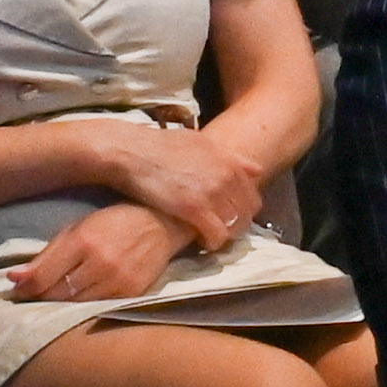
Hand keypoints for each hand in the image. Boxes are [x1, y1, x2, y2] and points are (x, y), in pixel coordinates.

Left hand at [4, 201, 185, 304]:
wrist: (162, 224)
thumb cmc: (114, 223)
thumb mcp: (76, 229)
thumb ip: (45, 255)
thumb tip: (13, 278)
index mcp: (82, 242)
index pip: (42, 277)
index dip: (24, 289)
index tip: (15, 291)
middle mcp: (100, 263)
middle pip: (57, 295)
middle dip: (39, 298)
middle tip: (31, 297)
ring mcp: (118, 281)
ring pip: (76, 305)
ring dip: (59, 305)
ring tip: (52, 300)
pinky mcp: (132, 293)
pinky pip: (97, 307)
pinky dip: (83, 307)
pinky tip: (78, 300)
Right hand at [75, 114, 265, 250]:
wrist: (131, 151)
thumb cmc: (160, 145)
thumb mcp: (200, 142)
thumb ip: (230, 157)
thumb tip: (256, 169)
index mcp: (229, 160)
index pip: (252, 193)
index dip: (244, 209)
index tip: (233, 217)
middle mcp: (226, 175)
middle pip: (246, 211)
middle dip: (237, 224)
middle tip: (223, 232)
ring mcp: (212, 192)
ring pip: (234, 225)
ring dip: (225, 235)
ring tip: (212, 238)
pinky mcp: (194, 209)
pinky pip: (216, 234)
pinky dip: (212, 242)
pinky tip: (203, 244)